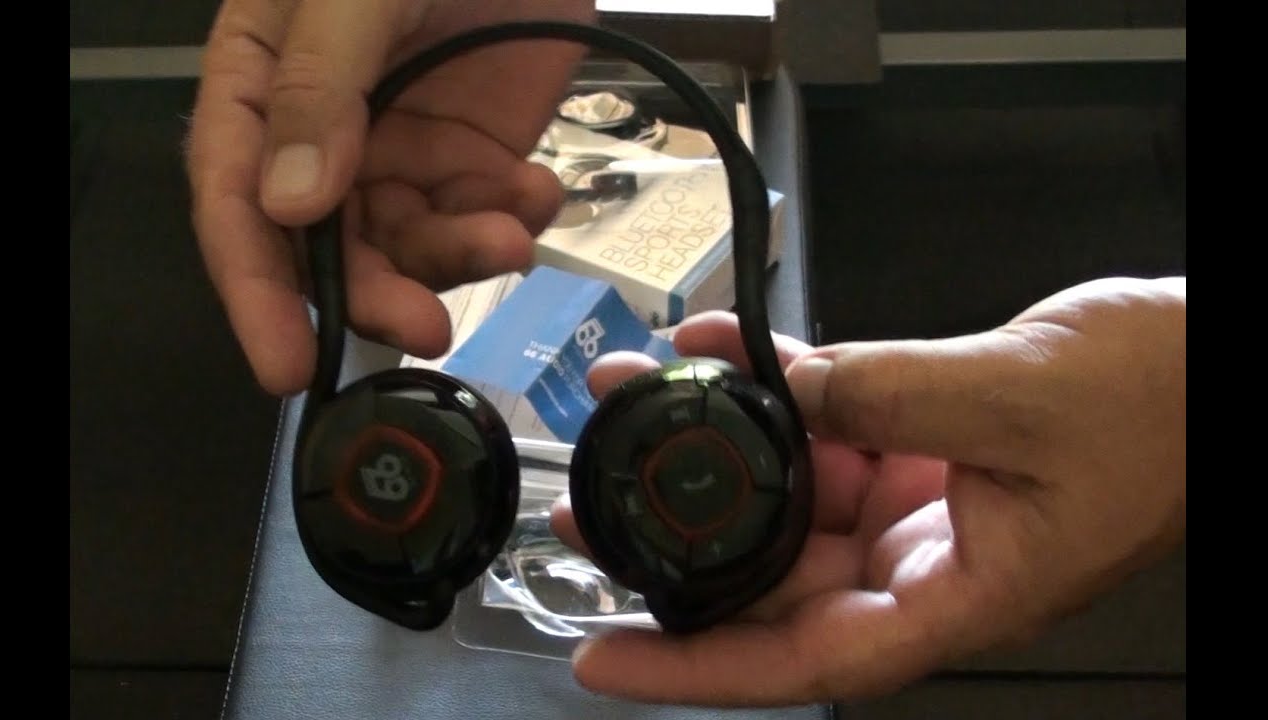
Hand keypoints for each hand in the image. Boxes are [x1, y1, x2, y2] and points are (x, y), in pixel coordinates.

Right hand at [186, 0, 594, 394]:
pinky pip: (480, 219)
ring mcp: (401, 150)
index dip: (255, 292)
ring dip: (459, 257)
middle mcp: (321, 136)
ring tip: (510, 233)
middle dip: (376, 296)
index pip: (236, 205)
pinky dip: (512, 221)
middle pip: (327, 249)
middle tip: (428, 328)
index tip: (285, 365)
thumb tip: (286, 203)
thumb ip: (320, 86)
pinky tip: (538, 192)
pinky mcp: (474, 157)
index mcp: (260, 87)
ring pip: (410, 247)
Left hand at [550, 277, 1185, 705]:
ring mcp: (915, 500)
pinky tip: (713, 347)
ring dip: (712, 447)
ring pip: (788, 490)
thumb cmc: (1164, 406)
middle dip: (677, 543)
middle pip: (774, 577)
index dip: (698, 667)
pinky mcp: (917, 441)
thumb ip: (890, 393)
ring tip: (630, 401)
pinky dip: (771, 384)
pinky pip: (825, 421)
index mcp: (956, 593)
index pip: (805, 656)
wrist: (1213, 359)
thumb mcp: (1017, 398)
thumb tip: (786, 389)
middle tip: (590, 505)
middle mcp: (923, 560)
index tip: (608, 659)